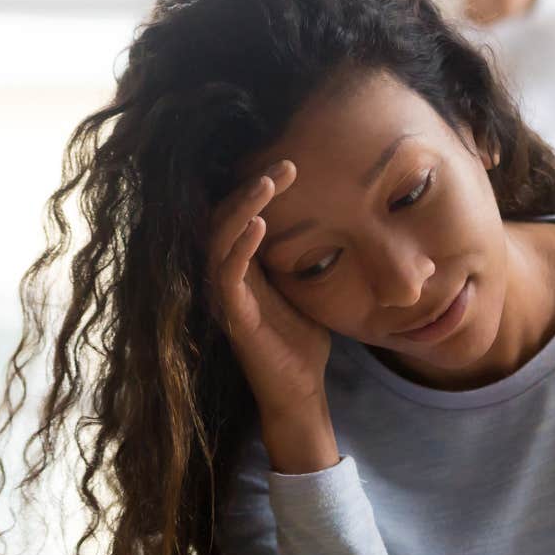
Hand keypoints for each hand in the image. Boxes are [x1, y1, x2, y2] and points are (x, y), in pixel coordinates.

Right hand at [206, 159, 332, 421]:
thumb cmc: (302, 340)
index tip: (292, 165)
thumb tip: (334, 217)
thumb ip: (307, 254)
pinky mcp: (232, 317)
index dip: (259, 188)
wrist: (300, 390)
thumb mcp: (307, 286)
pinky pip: (226, 275)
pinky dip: (239, 247)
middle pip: (224, 218)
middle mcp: (228, 276)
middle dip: (251, 187)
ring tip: (266, 183)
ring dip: (242, 208)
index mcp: (244, 266)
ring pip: (219, 240)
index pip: (240, 215)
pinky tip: (259, 225)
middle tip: (284, 164)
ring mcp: (226, 296)